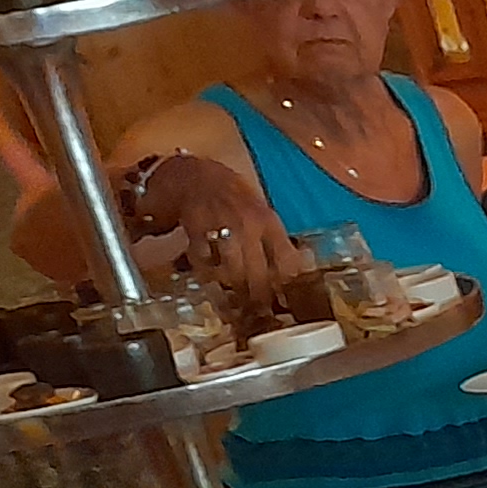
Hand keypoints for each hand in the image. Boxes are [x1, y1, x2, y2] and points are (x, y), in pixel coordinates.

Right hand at [135, 152, 291, 304]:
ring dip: (234, 292)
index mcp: (269, 221)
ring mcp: (222, 227)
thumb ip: (274, 240)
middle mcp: (248, 225)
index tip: (287, 303)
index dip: (287, 286)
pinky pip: (204, 261)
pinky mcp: (196, 230)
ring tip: (236, 306)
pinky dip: (207, 273)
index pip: (286, 261)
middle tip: (259, 313)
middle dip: (259, 298)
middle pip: (259, 273)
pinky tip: (210, 279)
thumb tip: (291, 273)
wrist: (195, 174)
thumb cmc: (232, 195)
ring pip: (233, 271)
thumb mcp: (261, 212)